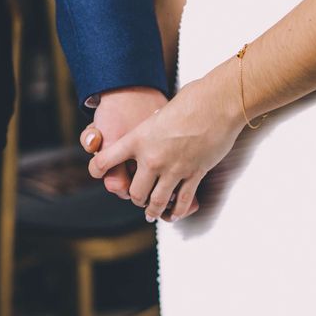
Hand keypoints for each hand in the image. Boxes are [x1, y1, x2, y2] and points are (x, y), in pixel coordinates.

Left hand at [88, 77, 244, 221]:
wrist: (217, 103)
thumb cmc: (192, 101)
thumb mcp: (160, 113)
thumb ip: (151, 129)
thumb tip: (151, 129)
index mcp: (139, 139)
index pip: (106, 160)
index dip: (98, 169)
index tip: (98, 174)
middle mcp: (152, 158)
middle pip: (136, 192)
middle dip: (137, 199)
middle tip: (139, 200)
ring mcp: (174, 168)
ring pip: (157, 202)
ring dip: (154, 211)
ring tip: (152, 214)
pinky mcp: (194, 174)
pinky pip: (182, 201)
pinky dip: (177, 211)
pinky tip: (174, 213)